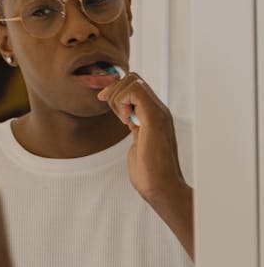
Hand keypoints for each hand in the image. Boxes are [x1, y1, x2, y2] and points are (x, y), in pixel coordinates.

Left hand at [96, 71, 187, 204]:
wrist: (162, 188)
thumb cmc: (150, 174)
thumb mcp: (138, 144)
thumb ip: (135, 129)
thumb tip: (128, 121)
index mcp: (154, 114)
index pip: (135, 86)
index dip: (115, 90)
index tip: (104, 103)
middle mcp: (159, 110)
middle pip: (133, 78)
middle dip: (114, 91)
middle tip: (115, 115)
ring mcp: (159, 112)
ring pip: (133, 81)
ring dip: (117, 97)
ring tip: (122, 119)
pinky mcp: (155, 118)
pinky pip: (135, 91)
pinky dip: (121, 101)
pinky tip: (125, 120)